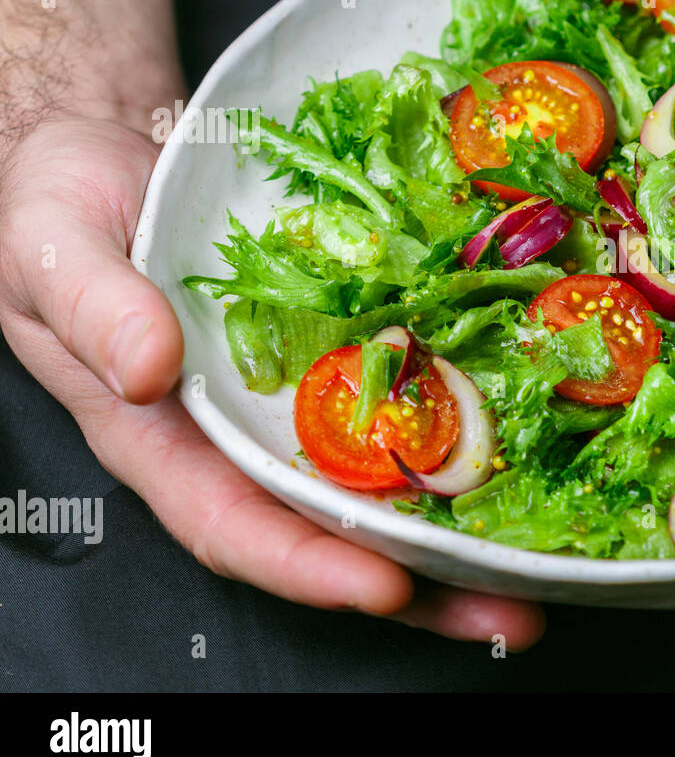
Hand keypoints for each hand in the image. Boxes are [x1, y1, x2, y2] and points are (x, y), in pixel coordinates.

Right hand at [0, 117, 544, 647]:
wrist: (114, 147)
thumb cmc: (62, 205)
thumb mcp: (51, 246)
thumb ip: (93, 308)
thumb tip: (147, 368)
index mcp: (165, 436)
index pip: (234, 524)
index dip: (306, 564)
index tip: (381, 585)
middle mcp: (244, 434)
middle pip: (333, 529)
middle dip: (420, 581)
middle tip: (508, 609)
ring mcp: (301, 398)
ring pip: (382, 481)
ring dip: (461, 529)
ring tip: (541, 563)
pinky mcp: (344, 351)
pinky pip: (403, 401)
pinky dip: (462, 431)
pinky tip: (526, 449)